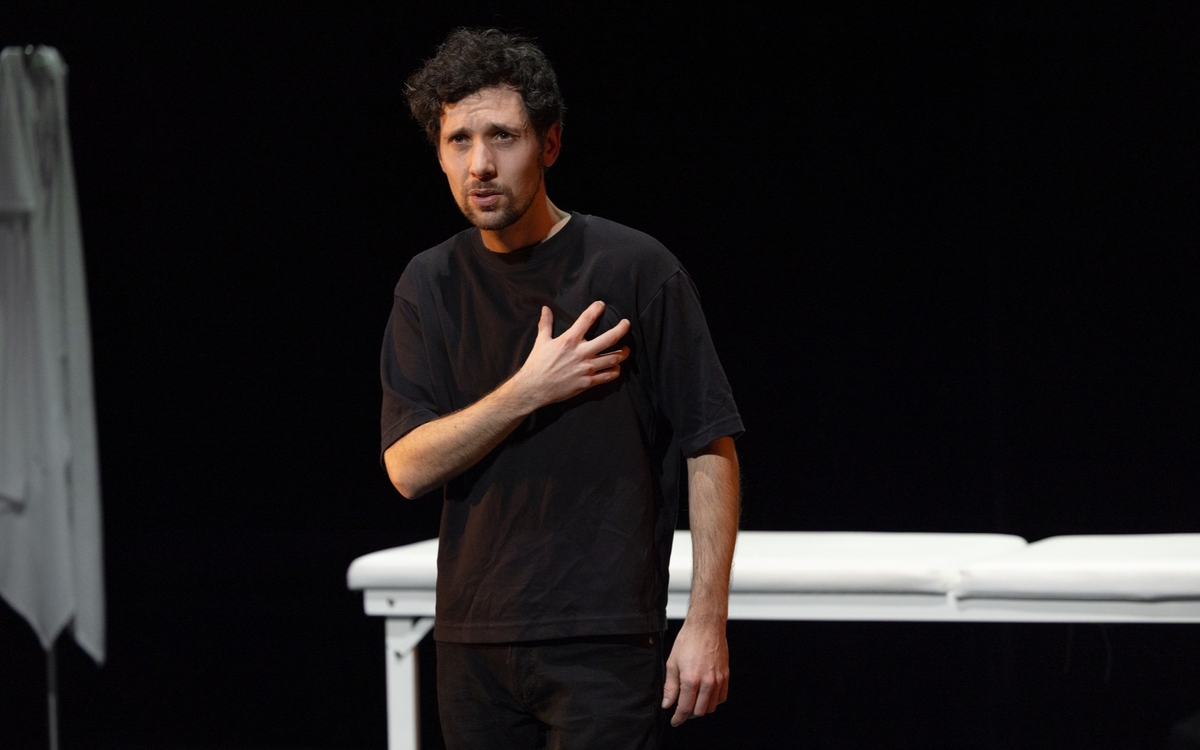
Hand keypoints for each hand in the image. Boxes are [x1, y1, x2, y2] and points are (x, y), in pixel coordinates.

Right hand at [510, 301, 629, 409]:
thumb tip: (546, 309)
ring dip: (623, 352)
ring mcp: (586, 368)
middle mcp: (581, 353)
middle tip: (627, 324)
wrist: (534, 389)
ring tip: (626, 348)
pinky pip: (608, 376)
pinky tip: (617, 366)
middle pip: (609, 338)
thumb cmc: (536, 364)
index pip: (587, 319)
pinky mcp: (588, 382)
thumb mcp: (541, 341)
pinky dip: (616, 370)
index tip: (601, 305)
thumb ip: (546, 324)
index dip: (596, 309)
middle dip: (621, 329)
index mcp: (569, 340)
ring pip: (613, 358)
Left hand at [662, 619, 728, 726]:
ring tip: (693, 701)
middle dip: (688, 714)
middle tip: (681, 710)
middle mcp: (707, 682)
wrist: (706, 626)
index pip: (685, 708)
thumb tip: (667, 703)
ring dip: (701, 708)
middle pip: (699, 711)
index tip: (675, 721)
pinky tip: (705, 695)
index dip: (678, 718)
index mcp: (691, 679)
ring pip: (711, 707)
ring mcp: (718, 680)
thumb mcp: (672, 663)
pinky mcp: (726, 676)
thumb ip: (670, 687)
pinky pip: (722, 698)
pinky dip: (713, 701)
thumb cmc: (688, 641)